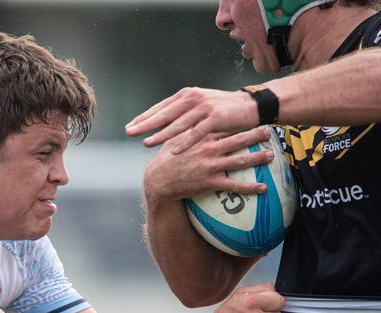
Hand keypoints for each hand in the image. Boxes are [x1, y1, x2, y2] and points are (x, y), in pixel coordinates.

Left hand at [126, 87, 257, 153]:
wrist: (251, 105)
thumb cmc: (223, 109)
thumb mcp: (200, 107)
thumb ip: (183, 112)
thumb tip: (163, 122)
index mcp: (186, 95)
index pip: (160, 107)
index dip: (144, 117)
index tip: (130, 126)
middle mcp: (192, 98)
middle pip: (164, 114)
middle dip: (145, 125)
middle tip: (129, 133)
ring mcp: (203, 107)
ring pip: (177, 124)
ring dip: (160, 135)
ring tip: (146, 143)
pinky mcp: (216, 117)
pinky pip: (196, 133)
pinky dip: (184, 142)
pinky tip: (173, 150)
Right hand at [143, 127, 272, 201]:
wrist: (158, 181)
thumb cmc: (165, 160)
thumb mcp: (174, 140)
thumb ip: (187, 130)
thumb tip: (193, 122)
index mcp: (201, 136)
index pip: (224, 126)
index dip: (238, 122)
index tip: (251, 118)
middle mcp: (209, 149)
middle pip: (238, 139)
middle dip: (255, 135)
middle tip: (269, 132)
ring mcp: (211, 165)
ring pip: (240, 160)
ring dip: (257, 158)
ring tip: (270, 156)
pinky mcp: (211, 181)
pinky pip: (235, 185)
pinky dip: (250, 187)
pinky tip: (263, 188)